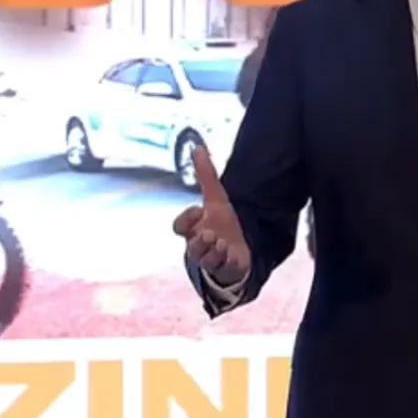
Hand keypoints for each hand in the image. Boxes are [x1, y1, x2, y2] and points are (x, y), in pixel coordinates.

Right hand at [172, 147, 250, 285]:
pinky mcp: (225, 270)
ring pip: (206, 260)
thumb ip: (206, 174)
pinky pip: (223, 269)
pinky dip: (228, 261)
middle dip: (200, 241)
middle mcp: (199, 247)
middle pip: (191, 247)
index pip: (180, 226)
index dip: (187, 219)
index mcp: (194, 230)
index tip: (200, 210)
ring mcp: (212, 260)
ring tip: (222, 243)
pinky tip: (233, 254)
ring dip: (214, 250)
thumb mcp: (216, 197)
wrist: (238, 248)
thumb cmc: (222, 223)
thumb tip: (197, 147)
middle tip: (210, 233)